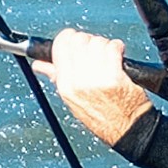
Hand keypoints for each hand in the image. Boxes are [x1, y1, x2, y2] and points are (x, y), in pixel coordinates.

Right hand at [36, 27, 151, 146]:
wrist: (127, 129)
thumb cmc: (102, 116)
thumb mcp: (73, 99)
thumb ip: (56, 77)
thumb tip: (39, 64)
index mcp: (65, 86)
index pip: (60, 46)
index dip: (68, 37)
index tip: (75, 38)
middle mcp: (78, 82)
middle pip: (78, 40)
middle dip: (88, 40)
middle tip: (94, 49)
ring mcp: (96, 79)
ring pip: (96, 42)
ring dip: (104, 45)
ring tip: (108, 55)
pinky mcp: (115, 77)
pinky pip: (113, 48)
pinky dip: (117, 47)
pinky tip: (118, 55)